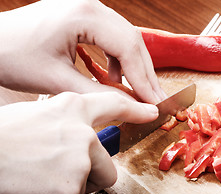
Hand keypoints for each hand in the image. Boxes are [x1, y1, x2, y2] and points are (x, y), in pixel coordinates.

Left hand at [0, 0, 165, 103]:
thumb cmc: (13, 57)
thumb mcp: (58, 81)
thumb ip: (102, 95)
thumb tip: (137, 109)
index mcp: (84, 15)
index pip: (128, 48)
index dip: (145, 80)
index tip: (157, 104)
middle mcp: (91, 5)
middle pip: (133, 41)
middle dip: (145, 75)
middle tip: (158, 101)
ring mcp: (88, 8)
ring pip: (126, 39)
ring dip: (135, 68)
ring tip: (140, 94)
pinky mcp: (83, 16)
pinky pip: (112, 38)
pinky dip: (119, 60)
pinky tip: (115, 78)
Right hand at [0, 91, 157, 193]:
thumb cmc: (2, 137)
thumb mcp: (38, 116)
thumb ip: (67, 126)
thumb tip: (82, 142)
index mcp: (72, 110)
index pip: (113, 105)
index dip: (135, 110)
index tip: (152, 112)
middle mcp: (83, 134)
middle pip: (108, 169)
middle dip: (90, 177)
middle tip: (60, 174)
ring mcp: (79, 162)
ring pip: (88, 188)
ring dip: (67, 189)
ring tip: (39, 180)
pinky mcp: (70, 190)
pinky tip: (32, 191)